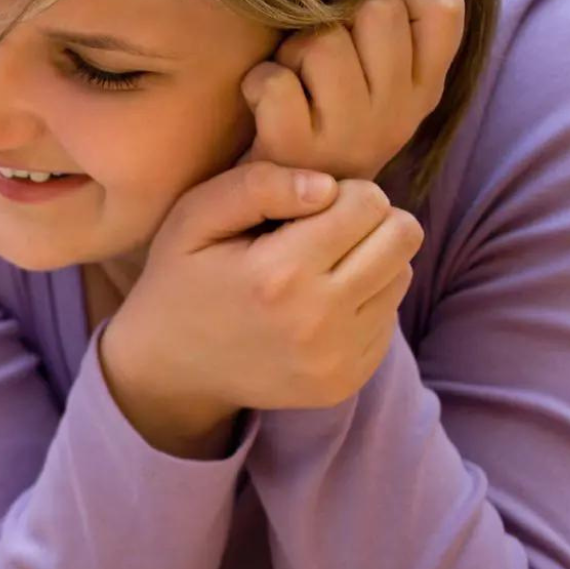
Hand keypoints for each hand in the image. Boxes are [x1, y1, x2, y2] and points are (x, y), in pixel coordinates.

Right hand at [102, 163, 421, 455]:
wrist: (166, 370)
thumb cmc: (180, 280)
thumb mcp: (193, 218)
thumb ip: (256, 185)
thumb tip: (327, 187)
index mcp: (280, 274)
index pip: (369, 202)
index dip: (341, 193)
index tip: (306, 209)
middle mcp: (317, 321)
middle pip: (403, 237)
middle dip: (370, 222)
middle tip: (324, 233)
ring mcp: (335, 359)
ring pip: (402, 276)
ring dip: (370, 263)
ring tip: (319, 271)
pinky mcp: (344, 382)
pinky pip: (388, 321)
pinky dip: (362, 305)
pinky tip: (316, 308)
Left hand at [241, 0, 465, 179]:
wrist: (284, 210)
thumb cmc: (326, 126)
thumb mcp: (381, 85)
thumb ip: (395, 34)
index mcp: (424, 89)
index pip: (443, 7)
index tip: (366, 29)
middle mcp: (398, 113)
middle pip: (377, 9)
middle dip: (336, 20)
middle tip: (320, 61)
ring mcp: (349, 134)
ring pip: (321, 41)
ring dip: (292, 53)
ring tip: (293, 85)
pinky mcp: (296, 150)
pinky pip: (275, 83)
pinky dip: (258, 82)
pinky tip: (264, 106)